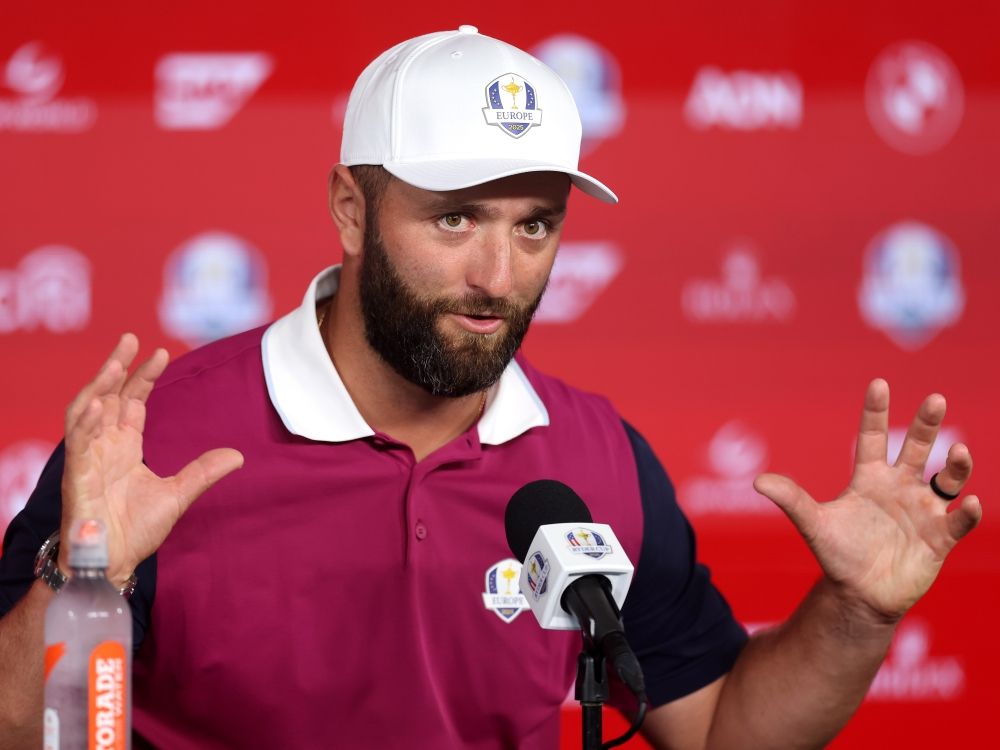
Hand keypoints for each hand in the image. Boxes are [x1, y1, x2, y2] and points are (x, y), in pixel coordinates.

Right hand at [60, 334, 243, 584]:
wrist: (115, 562)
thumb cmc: (136, 530)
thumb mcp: (178, 494)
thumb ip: (203, 472)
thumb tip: (237, 455)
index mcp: (124, 447)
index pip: (131, 402)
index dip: (143, 377)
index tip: (161, 353)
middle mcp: (103, 447)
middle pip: (107, 397)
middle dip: (117, 367)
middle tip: (131, 338)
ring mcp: (88, 460)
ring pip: (85, 412)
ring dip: (97, 385)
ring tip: (114, 361)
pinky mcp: (76, 478)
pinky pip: (77, 444)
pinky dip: (86, 423)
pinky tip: (99, 404)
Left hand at [753, 378, 981, 621]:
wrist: (859, 595)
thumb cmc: (837, 555)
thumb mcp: (813, 524)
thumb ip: (791, 500)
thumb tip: (757, 481)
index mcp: (869, 479)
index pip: (873, 437)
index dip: (875, 412)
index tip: (879, 383)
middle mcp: (900, 488)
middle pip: (916, 448)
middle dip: (926, 424)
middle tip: (934, 399)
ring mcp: (923, 511)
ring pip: (947, 479)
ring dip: (956, 465)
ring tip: (959, 451)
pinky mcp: (939, 538)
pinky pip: (959, 521)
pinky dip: (968, 513)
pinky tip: (971, 503)